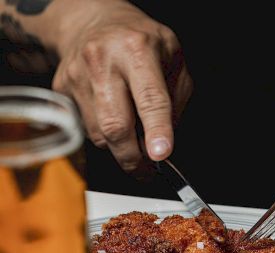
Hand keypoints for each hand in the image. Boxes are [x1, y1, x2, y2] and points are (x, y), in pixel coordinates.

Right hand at [52, 0, 191, 171]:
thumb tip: (162, 144)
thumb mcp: (174, 61)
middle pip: (115, 126)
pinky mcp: (60, 88)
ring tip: (132, 133)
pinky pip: (85, 129)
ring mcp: (77, 75)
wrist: (93, 21)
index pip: (150, 99)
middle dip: (133, 158)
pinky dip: (103, 134)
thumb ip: (175, 101)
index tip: (160, 155)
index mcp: (138, 49)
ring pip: (99, 135)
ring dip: (119, 146)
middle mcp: (103, 60)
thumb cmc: (142, 44)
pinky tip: (111, 115)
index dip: (157, 130)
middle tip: (146, 172)